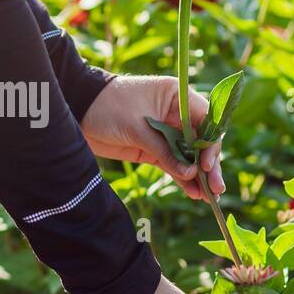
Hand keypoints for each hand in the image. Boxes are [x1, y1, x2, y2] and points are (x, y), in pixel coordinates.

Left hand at [81, 75, 224, 202]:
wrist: (76, 112)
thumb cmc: (107, 107)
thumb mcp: (137, 127)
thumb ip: (164, 150)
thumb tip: (190, 174)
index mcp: (176, 95)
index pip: (205, 119)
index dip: (210, 142)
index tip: (207, 163)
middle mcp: (175, 113)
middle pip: (200, 141)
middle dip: (208, 164)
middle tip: (216, 188)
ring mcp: (165, 132)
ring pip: (189, 156)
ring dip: (198, 176)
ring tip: (208, 198)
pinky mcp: (153, 149)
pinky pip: (173, 164)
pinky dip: (182, 178)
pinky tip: (193, 193)